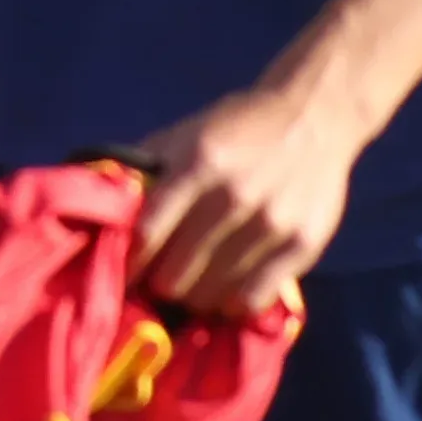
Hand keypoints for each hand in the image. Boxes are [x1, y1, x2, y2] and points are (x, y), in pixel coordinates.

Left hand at [116, 81, 365, 319]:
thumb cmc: (239, 126)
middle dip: (160, 283)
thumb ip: (148, 168)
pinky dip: (233, 305)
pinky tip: (227, 295)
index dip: (130, 263)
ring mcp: (271, 224)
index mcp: (198, 163)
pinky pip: (253, 299)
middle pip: (176, 272)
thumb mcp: (187, 134)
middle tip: (159, 283)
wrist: (314, 115)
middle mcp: (233, 196)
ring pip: (212, 293)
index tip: (124, 276)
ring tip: (191, 291)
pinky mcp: (302, 245)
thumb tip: (107, 210)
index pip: (147, 233)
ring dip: (195, 297)